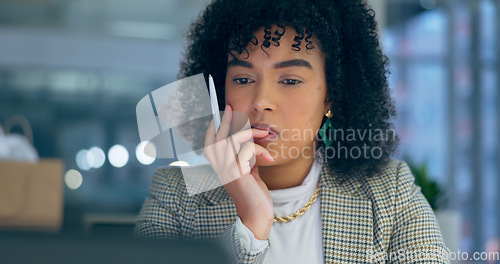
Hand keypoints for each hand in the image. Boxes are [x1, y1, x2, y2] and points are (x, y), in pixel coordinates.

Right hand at [204, 105, 274, 239]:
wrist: (256, 216)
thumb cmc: (254, 197)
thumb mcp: (250, 174)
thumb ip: (247, 160)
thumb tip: (251, 147)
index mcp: (222, 168)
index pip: (210, 143)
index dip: (214, 128)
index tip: (222, 114)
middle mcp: (221, 168)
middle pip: (217, 137)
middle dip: (224, 120)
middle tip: (231, 108)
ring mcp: (227, 170)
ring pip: (233, 140)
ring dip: (251, 134)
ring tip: (265, 135)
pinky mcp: (238, 172)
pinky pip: (246, 150)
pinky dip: (260, 150)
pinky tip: (269, 159)